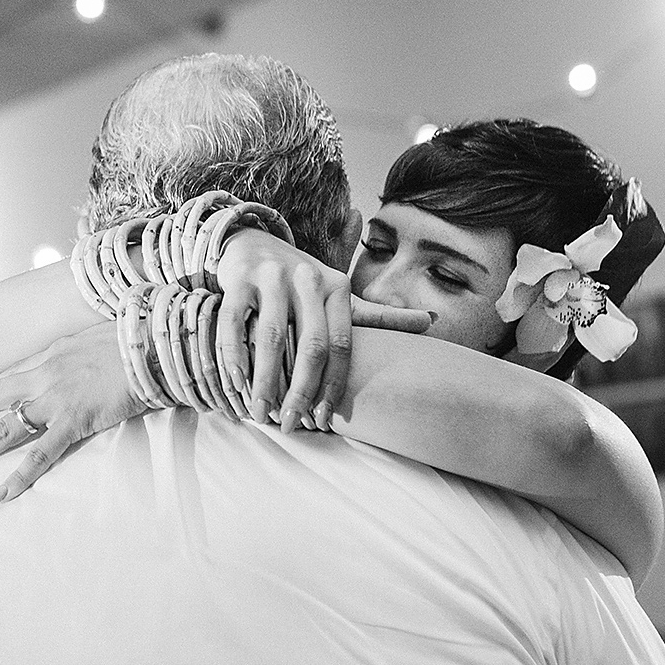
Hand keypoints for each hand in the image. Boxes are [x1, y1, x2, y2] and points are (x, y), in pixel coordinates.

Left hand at [0, 322, 148, 503]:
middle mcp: (45, 376)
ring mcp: (56, 400)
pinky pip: (40, 455)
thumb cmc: (134, 340)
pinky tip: (1, 494)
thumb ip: (77, 353)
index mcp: (50, 356)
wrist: (154, 344)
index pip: (6, 378)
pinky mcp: (75, 420)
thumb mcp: (95, 339)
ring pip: (5, 429)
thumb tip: (73, 361)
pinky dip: (19, 477)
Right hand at [213, 229, 431, 431]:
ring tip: (261, 414)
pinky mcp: (239, 279)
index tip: (322, 420)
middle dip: (301, 391)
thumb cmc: (301, 280)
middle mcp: (307, 279)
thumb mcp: (340, 295)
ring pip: (270, 338)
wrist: (253, 239)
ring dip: (265, 382)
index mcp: (337, 287)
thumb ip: (379, 315)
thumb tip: (431, 322)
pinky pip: (234, 324)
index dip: (333, 386)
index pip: (341, 345)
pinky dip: (233, 357)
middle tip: (291, 425)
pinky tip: (237, 384)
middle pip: (310, 345)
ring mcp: (271, 277)